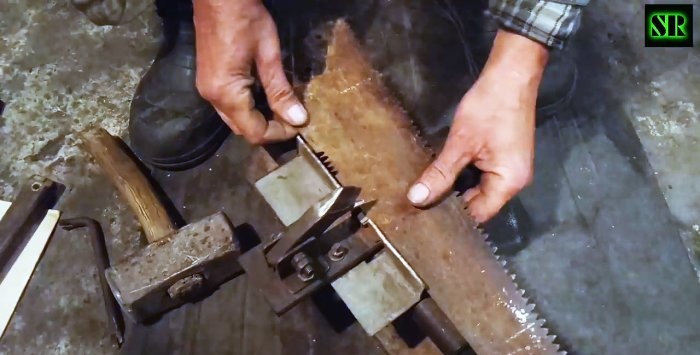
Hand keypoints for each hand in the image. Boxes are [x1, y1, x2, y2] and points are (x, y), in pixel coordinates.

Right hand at [193, 0, 306, 143]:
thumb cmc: (245, 18)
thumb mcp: (269, 54)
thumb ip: (280, 90)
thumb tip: (298, 119)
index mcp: (226, 93)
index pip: (254, 131)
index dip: (279, 133)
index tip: (300, 124)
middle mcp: (212, 97)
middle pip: (242, 129)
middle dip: (269, 129)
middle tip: (293, 118)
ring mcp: (207, 89)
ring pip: (235, 119)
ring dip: (258, 119)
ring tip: (283, 109)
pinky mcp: (208, 80)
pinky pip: (228, 106)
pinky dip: (248, 108)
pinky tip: (265, 96)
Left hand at [407, 30, 548, 222]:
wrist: (511, 75)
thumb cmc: (489, 109)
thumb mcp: (461, 143)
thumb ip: (440, 174)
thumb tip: (416, 199)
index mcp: (508, 183)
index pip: (479, 214)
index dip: (453, 217)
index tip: (425, 218)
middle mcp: (513, 181)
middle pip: (479, 202)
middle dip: (452, 203)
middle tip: (419, 207)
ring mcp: (509, 168)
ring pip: (477, 187)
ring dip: (455, 188)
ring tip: (425, 193)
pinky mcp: (502, 156)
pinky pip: (480, 174)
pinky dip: (463, 174)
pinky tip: (441, 174)